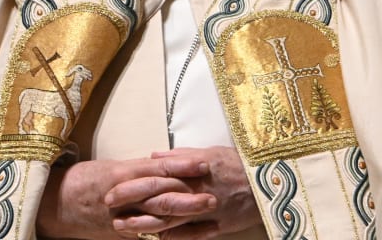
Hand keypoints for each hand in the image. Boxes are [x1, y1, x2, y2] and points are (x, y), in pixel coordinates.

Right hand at [37, 153, 214, 238]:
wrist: (53, 204)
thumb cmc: (84, 179)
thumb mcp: (113, 167)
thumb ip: (141, 168)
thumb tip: (168, 162)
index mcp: (123, 173)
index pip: (159, 167)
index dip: (182, 166)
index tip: (204, 163)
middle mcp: (124, 195)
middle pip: (161, 196)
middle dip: (189, 197)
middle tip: (213, 195)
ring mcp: (122, 216)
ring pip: (157, 218)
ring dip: (184, 218)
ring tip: (206, 215)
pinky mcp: (120, 232)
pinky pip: (148, 234)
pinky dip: (169, 235)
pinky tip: (188, 236)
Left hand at [107, 147, 261, 238]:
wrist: (274, 180)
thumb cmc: (242, 162)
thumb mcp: (212, 151)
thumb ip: (182, 156)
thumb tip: (153, 157)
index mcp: (197, 170)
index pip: (158, 178)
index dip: (133, 185)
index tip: (112, 188)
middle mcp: (199, 191)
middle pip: (159, 200)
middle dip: (132, 205)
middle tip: (108, 207)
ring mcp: (209, 211)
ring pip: (171, 220)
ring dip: (145, 225)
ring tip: (122, 227)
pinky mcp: (220, 225)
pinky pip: (193, 234)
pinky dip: (173, 237)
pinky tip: (156, 239)